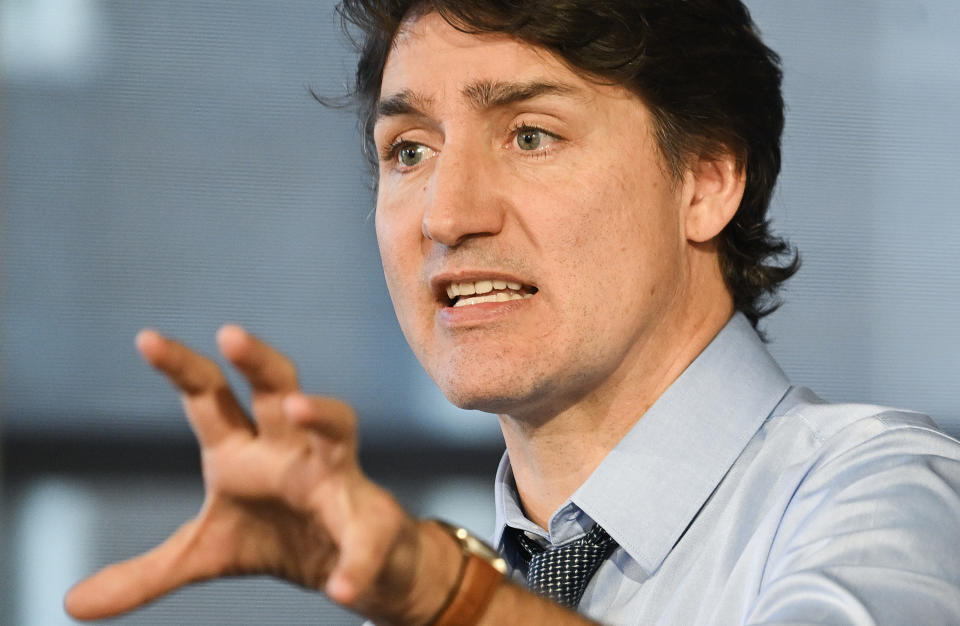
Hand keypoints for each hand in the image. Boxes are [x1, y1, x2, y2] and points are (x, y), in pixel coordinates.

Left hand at [64, 326, 460, 623]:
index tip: (146, 339)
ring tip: (300, 408)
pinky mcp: (371, 521)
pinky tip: (340, 586)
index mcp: (244, 451)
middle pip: (277, 388)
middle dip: (256, 360)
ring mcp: (336, 477)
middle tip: (229, 335)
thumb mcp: (205, 555)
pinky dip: (356, 560)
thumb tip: (72, 604)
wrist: (348, 566)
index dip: (181, 368)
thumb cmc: (275, 538)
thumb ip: (146, 573)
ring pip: (338, 428)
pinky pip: (366, 538)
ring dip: (322, 413)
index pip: (209, 398)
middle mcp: (290, 449)